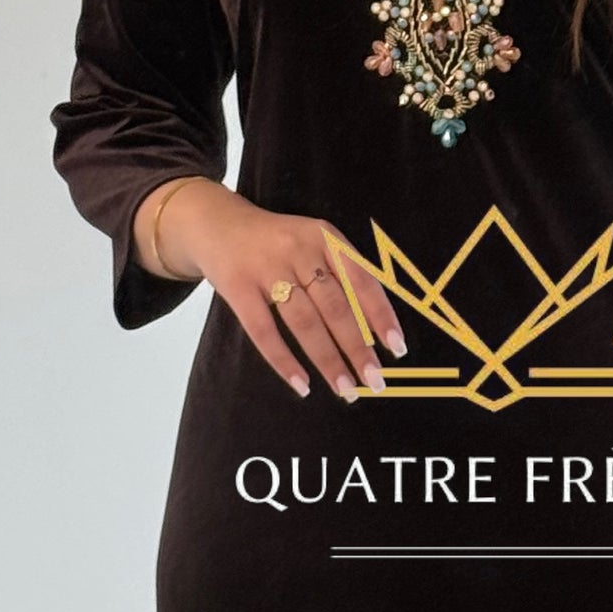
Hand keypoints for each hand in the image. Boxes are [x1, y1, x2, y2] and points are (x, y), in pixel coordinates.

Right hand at [135, 180, 406, 401]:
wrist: (216, 222)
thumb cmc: (277, 243)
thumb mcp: (313, 243)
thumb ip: (341, 275)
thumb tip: (374, 330)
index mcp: (325, 237)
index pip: (361, 280)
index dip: (381, 316)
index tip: (396, 348)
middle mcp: (299, 249)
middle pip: (335, 306)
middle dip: (357, 348)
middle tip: (375, 381)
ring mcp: (266, 268)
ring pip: (304, 322)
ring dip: (328, 360)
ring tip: (345, 389)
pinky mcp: (237, 286)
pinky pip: (264, 331)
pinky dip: (284, 361)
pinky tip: (302, 384)